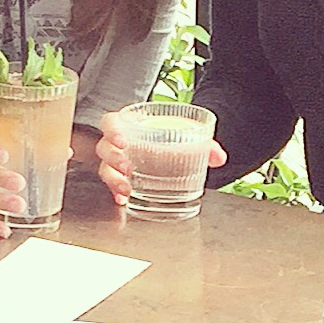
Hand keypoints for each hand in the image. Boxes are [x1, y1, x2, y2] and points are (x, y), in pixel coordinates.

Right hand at [94, 120, 226, 206]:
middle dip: (113, 158)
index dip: (113, 131)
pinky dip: (116, 193)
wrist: (173, 147)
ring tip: (126, 189)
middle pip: (104, 147)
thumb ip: (205, 144)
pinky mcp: (121, 177)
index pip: (111, 122)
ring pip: (105, 168)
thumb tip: (219, 157)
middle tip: (128, 168)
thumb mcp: (188, 135)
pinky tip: (123, 200)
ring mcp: (118, 161)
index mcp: (130, 124)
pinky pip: (111, 185)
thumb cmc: (173, 136)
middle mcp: (119, 142)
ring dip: (113, 179)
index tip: (123, 141)